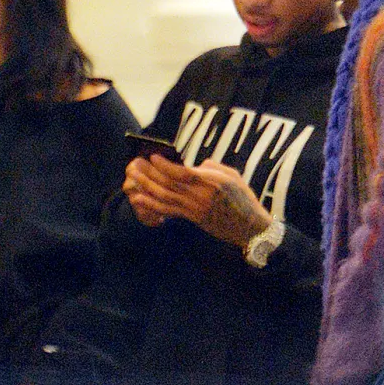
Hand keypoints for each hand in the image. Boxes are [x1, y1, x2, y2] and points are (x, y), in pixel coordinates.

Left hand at [124, 156, 270, 246]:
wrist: (251, 228)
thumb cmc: (244, 199)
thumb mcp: (232, 176)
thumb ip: (212, 167)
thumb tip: (195, 164)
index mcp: (213, 182)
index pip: (183, 173)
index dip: (165, 165)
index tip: (152, 156)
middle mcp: (202, 197)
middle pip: (169, 184)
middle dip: (150, 174)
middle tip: (134, 164)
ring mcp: (196, 210)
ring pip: (165, 197)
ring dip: (146, 187)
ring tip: (132, 178)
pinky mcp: (193, 219)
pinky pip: (169, 211)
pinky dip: (152, 205)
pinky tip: (139, 198)